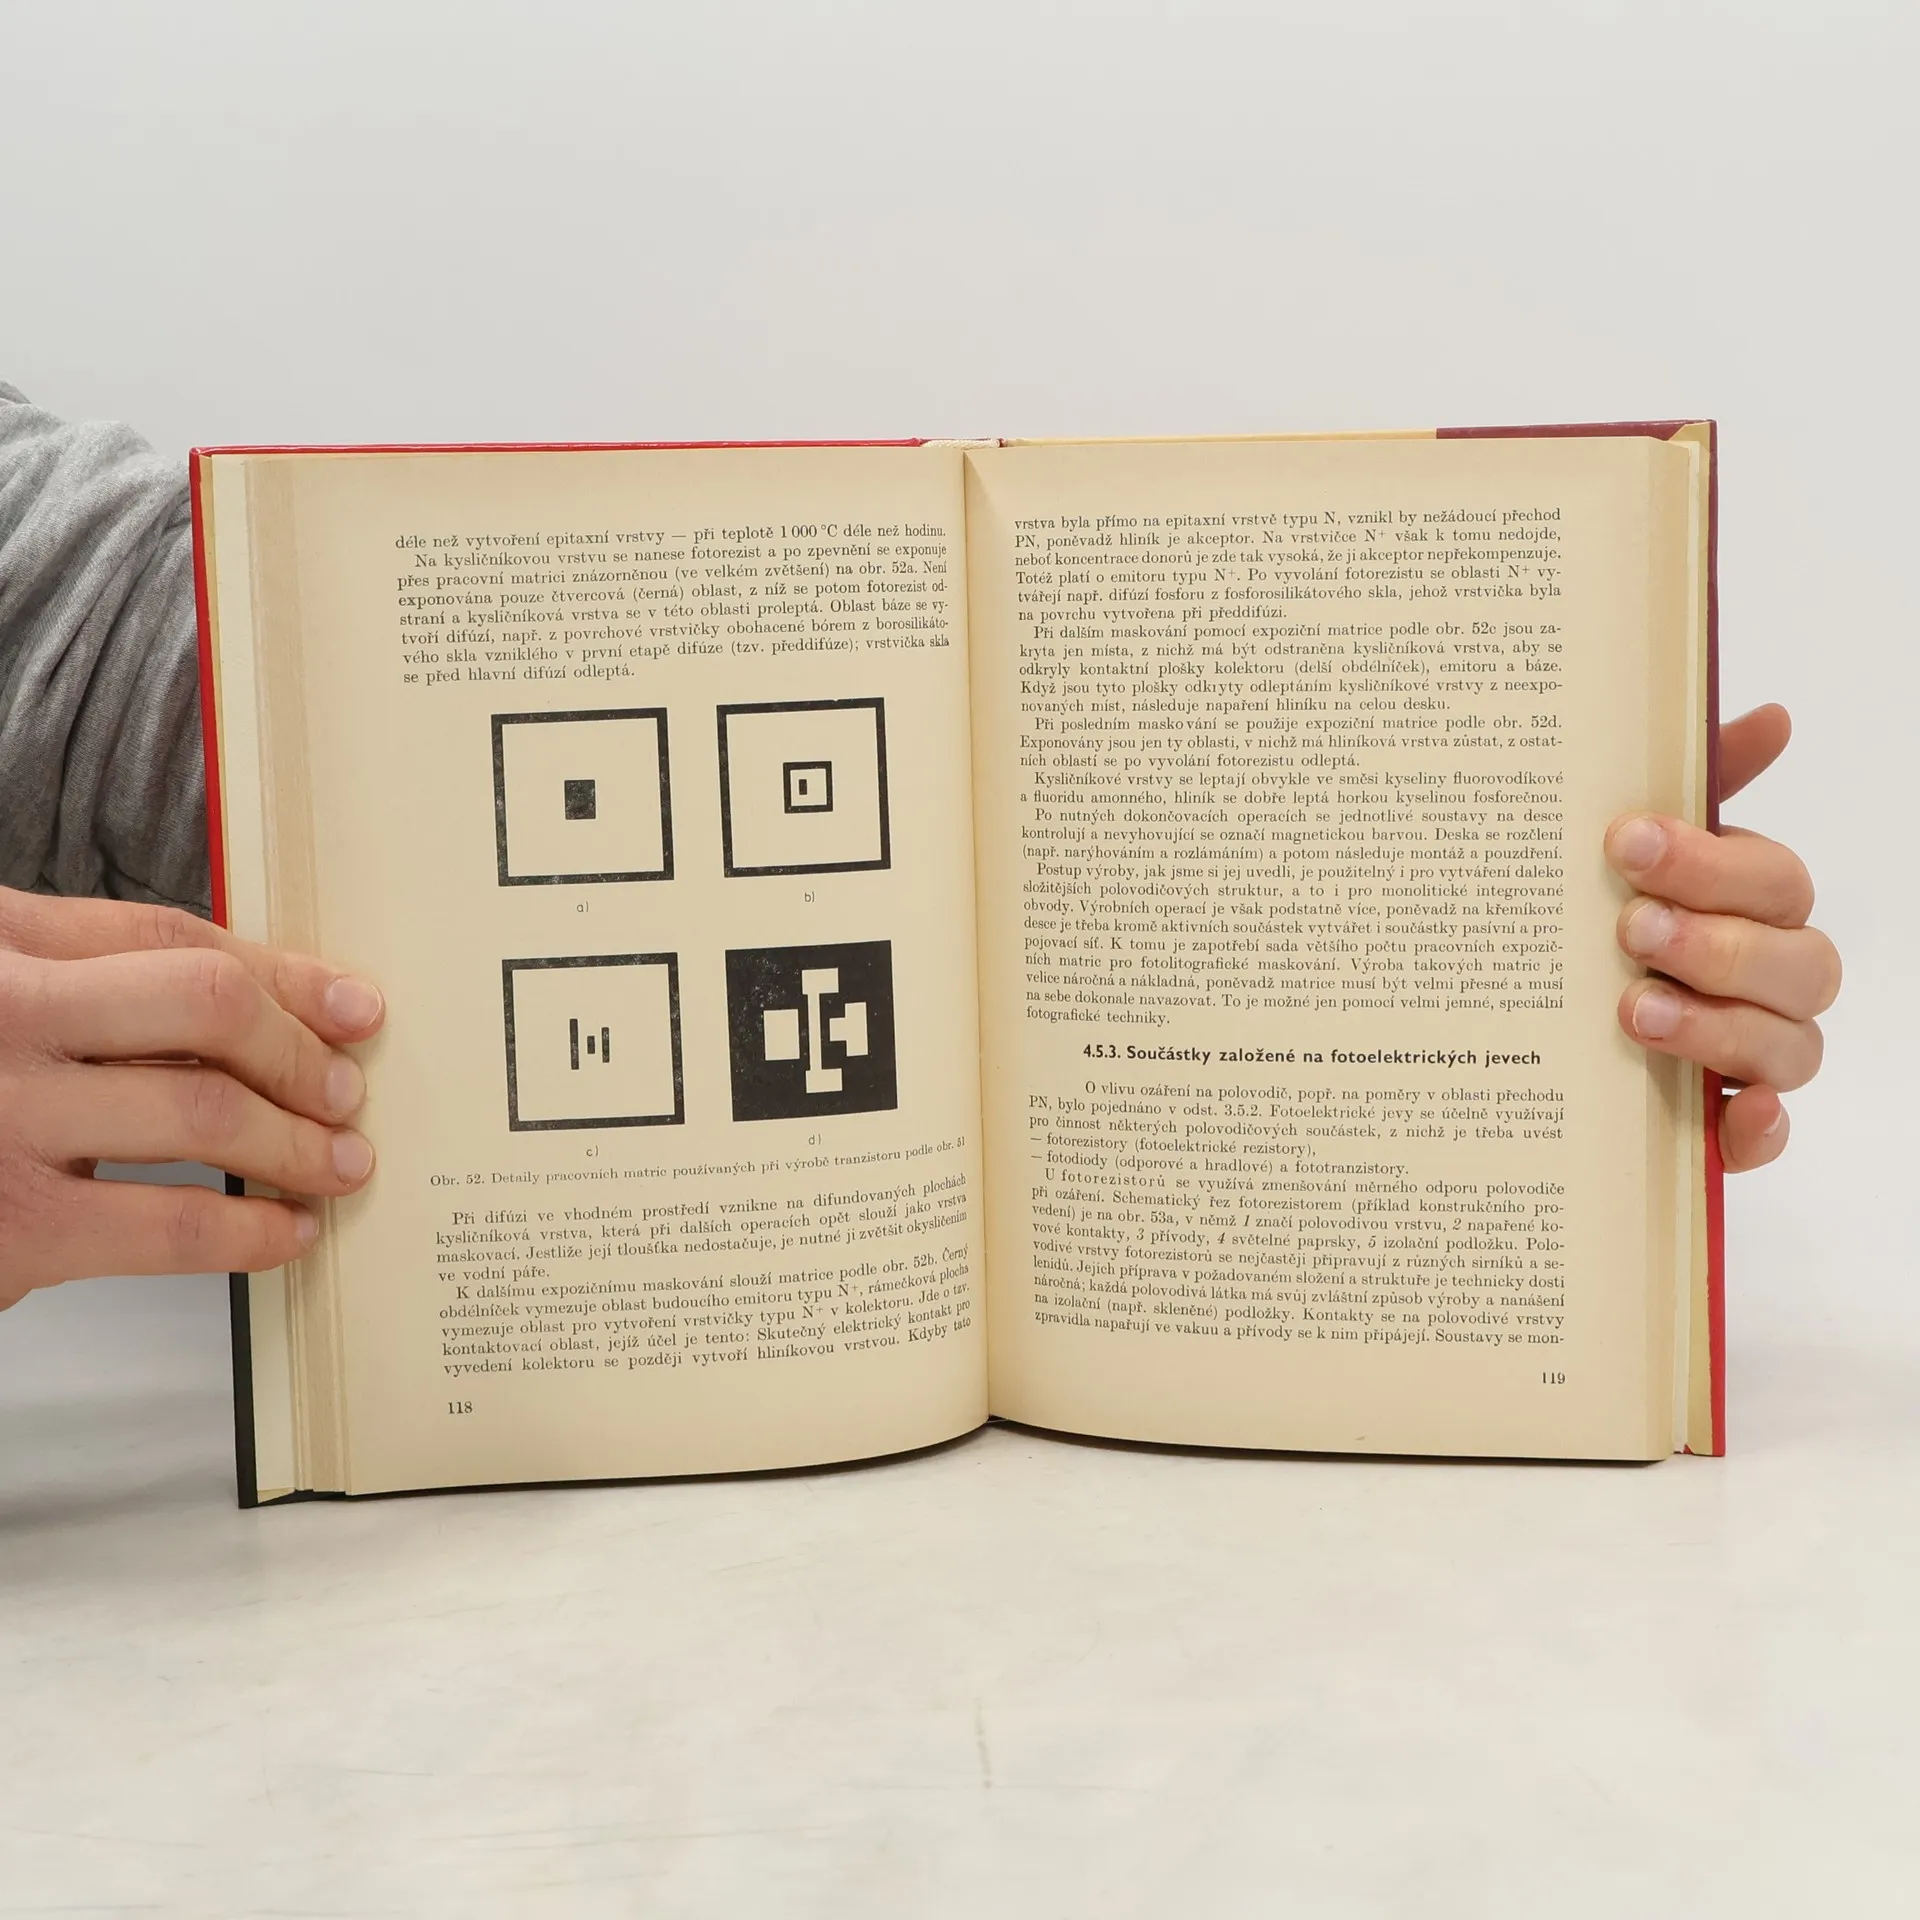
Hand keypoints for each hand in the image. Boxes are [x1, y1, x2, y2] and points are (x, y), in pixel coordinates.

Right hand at [0, 888, 384, 1308]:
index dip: (281, 975)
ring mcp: (3, 1116)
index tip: (352, 1006)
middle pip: (205, 1004)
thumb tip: (276, 1007)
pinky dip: (252, 1231)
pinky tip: (285, 1232)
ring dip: (297, 1143)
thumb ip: (97, 986)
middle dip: (298, 1051)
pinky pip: (171, 1223)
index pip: (170, 938)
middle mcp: (2, 1013)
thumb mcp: (5, 1002)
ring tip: (339, 1164)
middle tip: (346, 1093)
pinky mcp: (14, 1225)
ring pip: (203, 1112)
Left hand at [1605, 704, 1837, 1173]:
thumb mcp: (1630, 853)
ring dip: (1720, 1027)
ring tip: (1635, 1010)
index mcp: (1753, 905)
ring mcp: (1756, 1056)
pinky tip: (1730, 1112)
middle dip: (1716, 943)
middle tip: (1629, 930)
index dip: (1708, 862)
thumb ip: (1697, 785)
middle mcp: (1771, 980)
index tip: (1624, 842)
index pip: (1773, 880)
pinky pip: (1767, 1136)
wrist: (1536, 1023)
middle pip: (1798, 965)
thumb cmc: (1606, 915)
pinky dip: (1757, 1128)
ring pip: (1790, 1047)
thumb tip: (1774, 718)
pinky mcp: (1728, 1127)